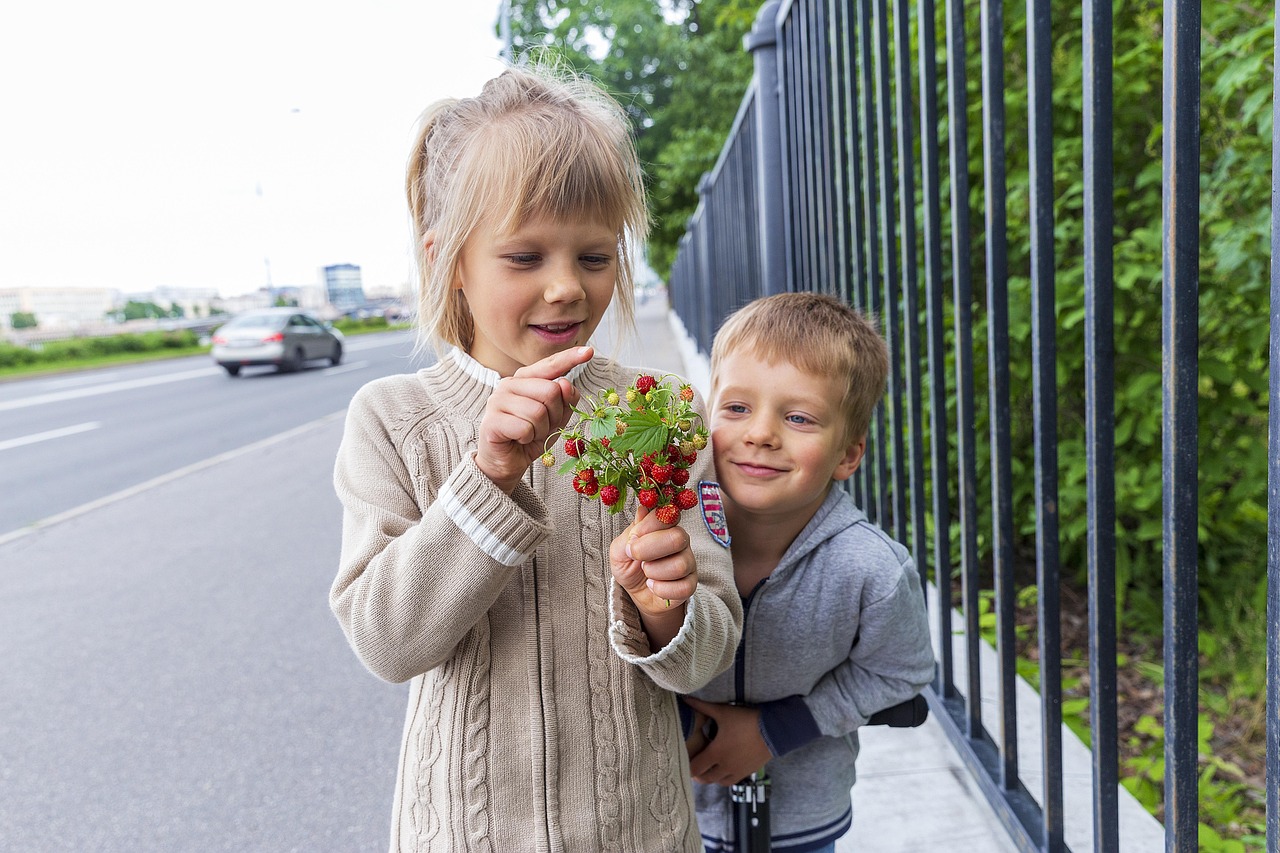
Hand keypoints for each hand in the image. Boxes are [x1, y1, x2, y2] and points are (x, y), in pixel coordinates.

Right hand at [474, 346, 592, 492]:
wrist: (507, 462)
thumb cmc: (530, 436)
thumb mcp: (556, 418)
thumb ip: (565, 400)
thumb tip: (566, 383)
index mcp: (525, 379)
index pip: (550, 365)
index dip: (570, 358)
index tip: (589, 351)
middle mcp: (509, 384)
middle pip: (550, 391)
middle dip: (554, 415)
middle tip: (542, 427)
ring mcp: (497, 400)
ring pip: (538, 412)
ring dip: (540, 430)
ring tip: (529, 434)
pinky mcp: (491, 421)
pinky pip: (525, 427)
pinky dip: (528, 438)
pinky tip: (519, 439)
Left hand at [610, 505, 697, 612]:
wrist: (636, 592)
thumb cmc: (629, 565)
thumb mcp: (620, 548)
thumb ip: (631, 532)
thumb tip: (642, 511)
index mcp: (664, 526)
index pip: (666, 515)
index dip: (646, 527)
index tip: (632, 538)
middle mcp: (680, 540)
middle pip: (677, 537)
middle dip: (649, 549)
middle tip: (635, 556)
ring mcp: (688, 563)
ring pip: (680, 565)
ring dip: (654, 572)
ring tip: (646, 572)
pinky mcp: (690, 584)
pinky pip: (682, 588)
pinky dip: (661, 590)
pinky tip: (653, 586)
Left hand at [683, 697, 772, 786]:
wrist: (774, 730)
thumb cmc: (746, 720)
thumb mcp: (722, 711)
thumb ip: (702, 706)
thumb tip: (685, 699)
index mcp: (716, 753)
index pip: (695, 768)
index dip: (688, 767)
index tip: (685, 760)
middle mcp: (725, 766)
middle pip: (705, 779)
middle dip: (697, 774)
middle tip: (694, 765)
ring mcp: (737, 770)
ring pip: (718, 782)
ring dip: (710, 778)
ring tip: (707, 768)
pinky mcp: (747, 772)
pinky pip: (731, 781)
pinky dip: (723, 779)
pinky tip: (722, 770)